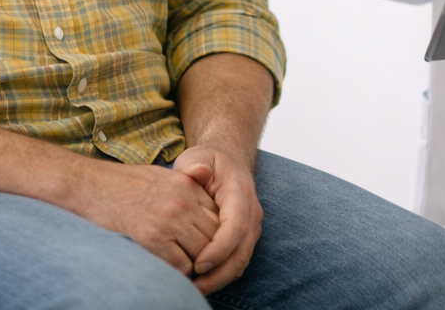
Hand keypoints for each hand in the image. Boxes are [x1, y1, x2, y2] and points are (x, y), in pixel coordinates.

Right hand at [66, 159, 220, 276]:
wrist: (90, 185)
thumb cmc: (122, 184)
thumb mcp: (161, 177)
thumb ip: (184, 191)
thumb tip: (200, 213)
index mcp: (187, 185)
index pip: (218, 215)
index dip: (214, 233)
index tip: (205, 243)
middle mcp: (184, 202)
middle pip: (215, 235)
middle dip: (209, 251)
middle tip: (201, 261)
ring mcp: (170, 220)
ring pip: (202, 253)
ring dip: (195, 263)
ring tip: (185, 266)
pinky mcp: (154, 238)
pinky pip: (182, 265)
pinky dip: (178, 272)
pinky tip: (168, 267)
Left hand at [173, 145, 262, 294]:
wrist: (227, 161)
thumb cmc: (208, 161)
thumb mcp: (197, 155)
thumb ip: (195, 162)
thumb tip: (197, 171)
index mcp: (240, 193)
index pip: (235, 226)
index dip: (219, 249)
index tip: (198, 264)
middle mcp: (251, 212)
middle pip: (242, 252)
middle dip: (219, 274)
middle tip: (193, 286)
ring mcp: (251, 226)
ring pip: (241, 261)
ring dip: (220, 279)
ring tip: (194, 288)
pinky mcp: (246, 237)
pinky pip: (237, 260)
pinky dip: (222, 274)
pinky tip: (202, 281)